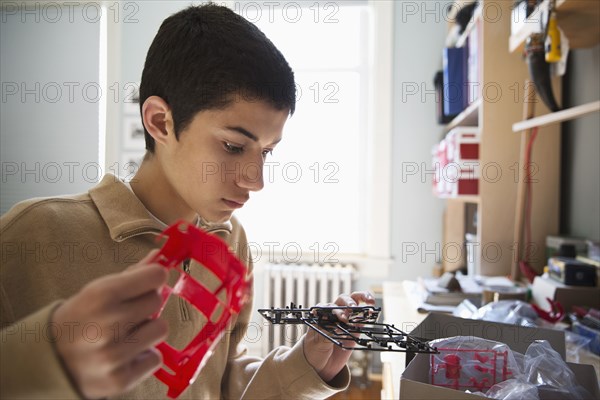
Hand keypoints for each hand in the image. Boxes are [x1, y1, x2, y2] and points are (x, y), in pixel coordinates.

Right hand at [52, 250, 168, 398]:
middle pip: (157, 301)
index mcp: (102, 295)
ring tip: (126, 335)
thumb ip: (132, 275)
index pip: (156, 275)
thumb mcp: (98, 290)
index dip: (154, 278)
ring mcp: (114, 354)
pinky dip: (144, 357)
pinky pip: (155, 359)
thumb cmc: (80, 319)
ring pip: (161, 329)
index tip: (148, 282)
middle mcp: (108, 324)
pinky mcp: (120, 379)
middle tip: (128, 313)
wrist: (49, 360)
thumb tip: (160, 256)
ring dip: (148, 331)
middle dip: (146, 305)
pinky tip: (125, 355)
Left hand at [302, 291, 374, 382]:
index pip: (327, 306)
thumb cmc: (314, 351)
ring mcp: (345, 318)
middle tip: (353, 310)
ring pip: (353, 301)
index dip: (334, 309)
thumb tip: (337, 326)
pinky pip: (362, 315)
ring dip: (362, 297)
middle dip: (348, 303)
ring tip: (370, 301)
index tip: (340, 318)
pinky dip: (368, 310)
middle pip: (341, 300)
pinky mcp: (355, 326)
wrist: (322, 364)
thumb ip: (326, 333)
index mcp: (320, 315)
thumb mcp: (317, 343)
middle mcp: (333, 313)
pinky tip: (372, 310)